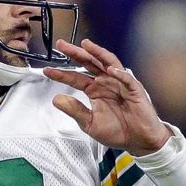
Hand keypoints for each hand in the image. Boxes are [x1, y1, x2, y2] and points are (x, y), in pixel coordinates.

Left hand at [43, 38, 171, 156]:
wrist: (138, 140)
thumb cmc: (117, 131)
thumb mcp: (89, 124)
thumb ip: (74, 111)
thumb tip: (56, 100)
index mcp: (94, 90)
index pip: (75, 77)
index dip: (61, 74)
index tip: (47, 70)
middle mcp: (105, 83)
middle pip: (89, 63)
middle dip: (75, 53)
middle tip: (61, 44)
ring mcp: (120, 83)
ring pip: (108, 63)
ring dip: (97, 53)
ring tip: (86, 45)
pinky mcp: (134, 89)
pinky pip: (127, 79)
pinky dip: (119, 73)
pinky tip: (109, 69)